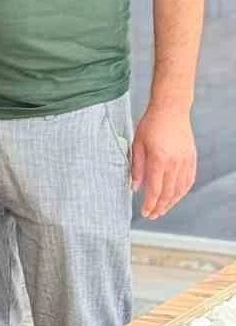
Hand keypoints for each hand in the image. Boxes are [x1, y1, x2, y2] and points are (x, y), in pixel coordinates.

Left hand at [132, 103, 196, 218]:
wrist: (171, 109)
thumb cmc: (151, 124)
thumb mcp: (137, 144)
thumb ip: (136, 167)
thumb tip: (134, 187)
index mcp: (159, 159)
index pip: (155, 189)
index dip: (150, 204)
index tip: (145, 212)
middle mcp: (175, 163)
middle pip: (168, 193)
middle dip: (160, 207)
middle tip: (152, 215)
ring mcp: (185, 161)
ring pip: (180, 189)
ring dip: (171, 202)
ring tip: (162, 209)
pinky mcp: (191, 158)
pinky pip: (188, 181)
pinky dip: (182, 192)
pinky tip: (175, 196)